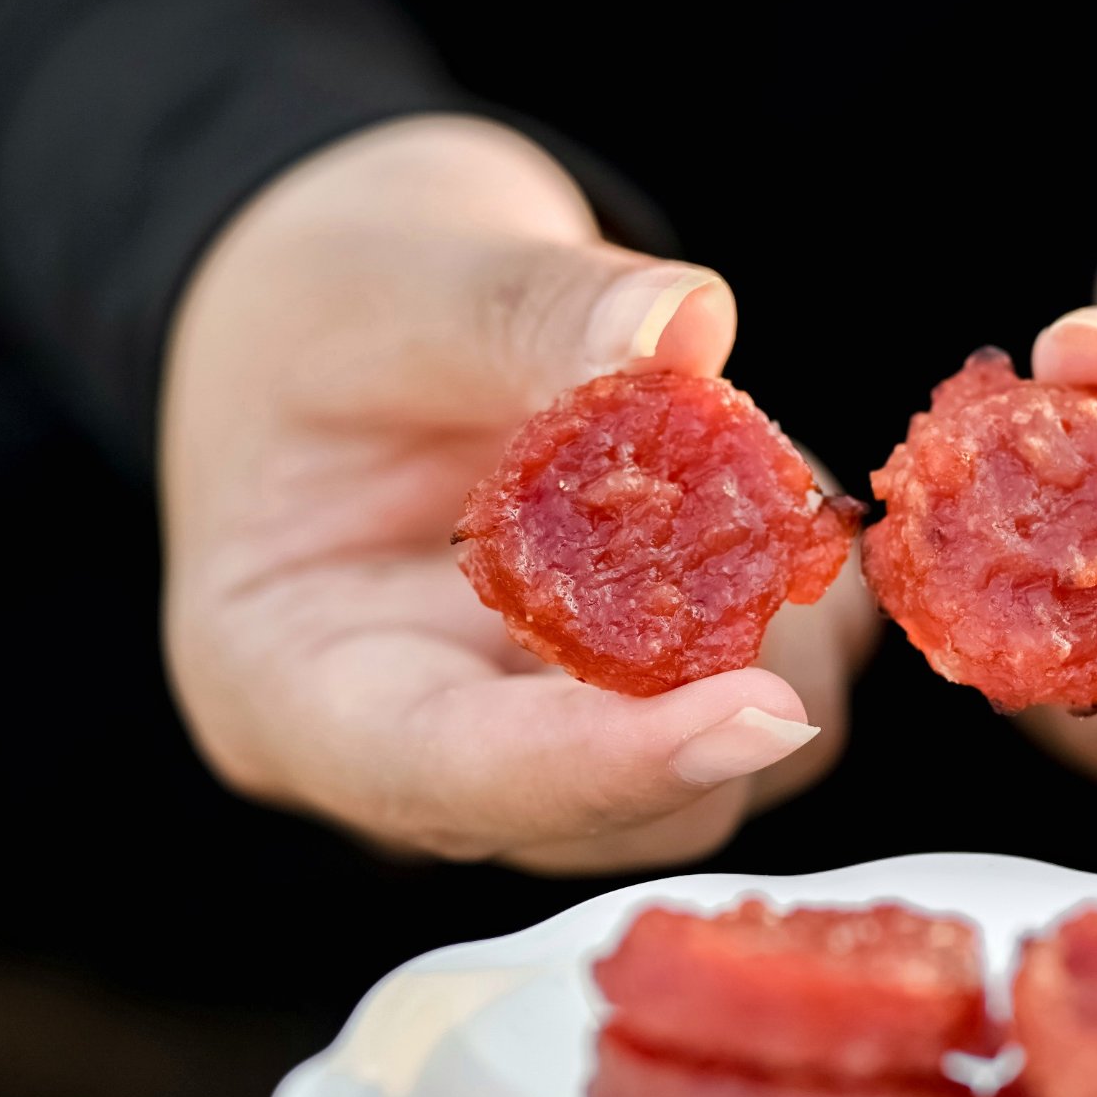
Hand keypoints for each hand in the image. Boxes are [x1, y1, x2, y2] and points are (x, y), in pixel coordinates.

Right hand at [159, 115, 870, 871]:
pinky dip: (806, 616)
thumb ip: (529, 310)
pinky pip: (765, 715)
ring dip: (778, 635)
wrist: (357, 334)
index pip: (448, 774)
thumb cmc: (329, 320)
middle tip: (767, 497)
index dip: (606, 763)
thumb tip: (691, 325)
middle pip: (610, 811)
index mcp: (290, 681)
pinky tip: (767, 498)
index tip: (756, 709)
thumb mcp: (395, 285)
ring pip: (713, 780)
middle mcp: (418, 755)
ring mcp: (536, 750)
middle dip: (723, 670)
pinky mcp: (634, 719)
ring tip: (738, 464)